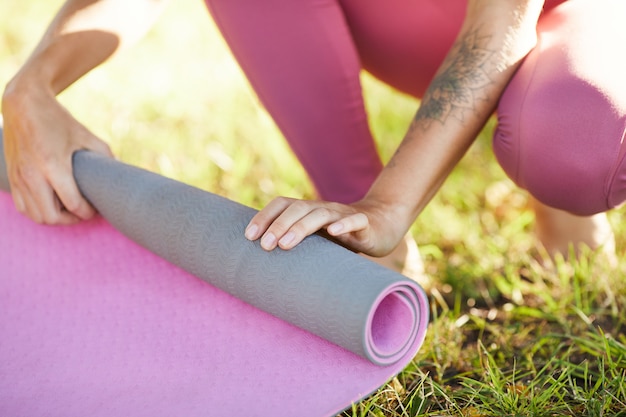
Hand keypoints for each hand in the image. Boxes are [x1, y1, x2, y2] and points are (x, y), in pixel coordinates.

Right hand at [2, 80, 112, 224]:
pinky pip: (24, 208)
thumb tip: (119, 171)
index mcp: (53, 165)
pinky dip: (38, 212)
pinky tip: (52, 204)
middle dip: (72, 220)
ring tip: (70, 210)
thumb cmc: (58, 121)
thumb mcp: (86, 135)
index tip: (97, 209)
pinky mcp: (12, 178)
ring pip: (36, 216)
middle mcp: (33, 175)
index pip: (73, 204)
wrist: (24, 105)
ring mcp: (20, 178)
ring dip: (56, 218)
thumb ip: (105, 155)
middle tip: (84, 213)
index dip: (88, 212)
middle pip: (52, 217)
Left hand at [244, 196, 405, 256]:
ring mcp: (344, 215)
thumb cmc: (343, 236)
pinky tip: (333, 233)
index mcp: (309, 211)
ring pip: (320, 214)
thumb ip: (296, 246)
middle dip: (278, 225)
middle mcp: (323, 209)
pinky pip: (355, 221)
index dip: (265, 217)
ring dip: (301, 227)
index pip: (282, 204)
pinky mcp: (365, 224)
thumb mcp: (317, 240)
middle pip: (297, 208)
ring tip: (285, 243)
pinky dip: (344, 224)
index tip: (248, 236)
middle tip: (264, 246)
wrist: (383, 225)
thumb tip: (262, 268)